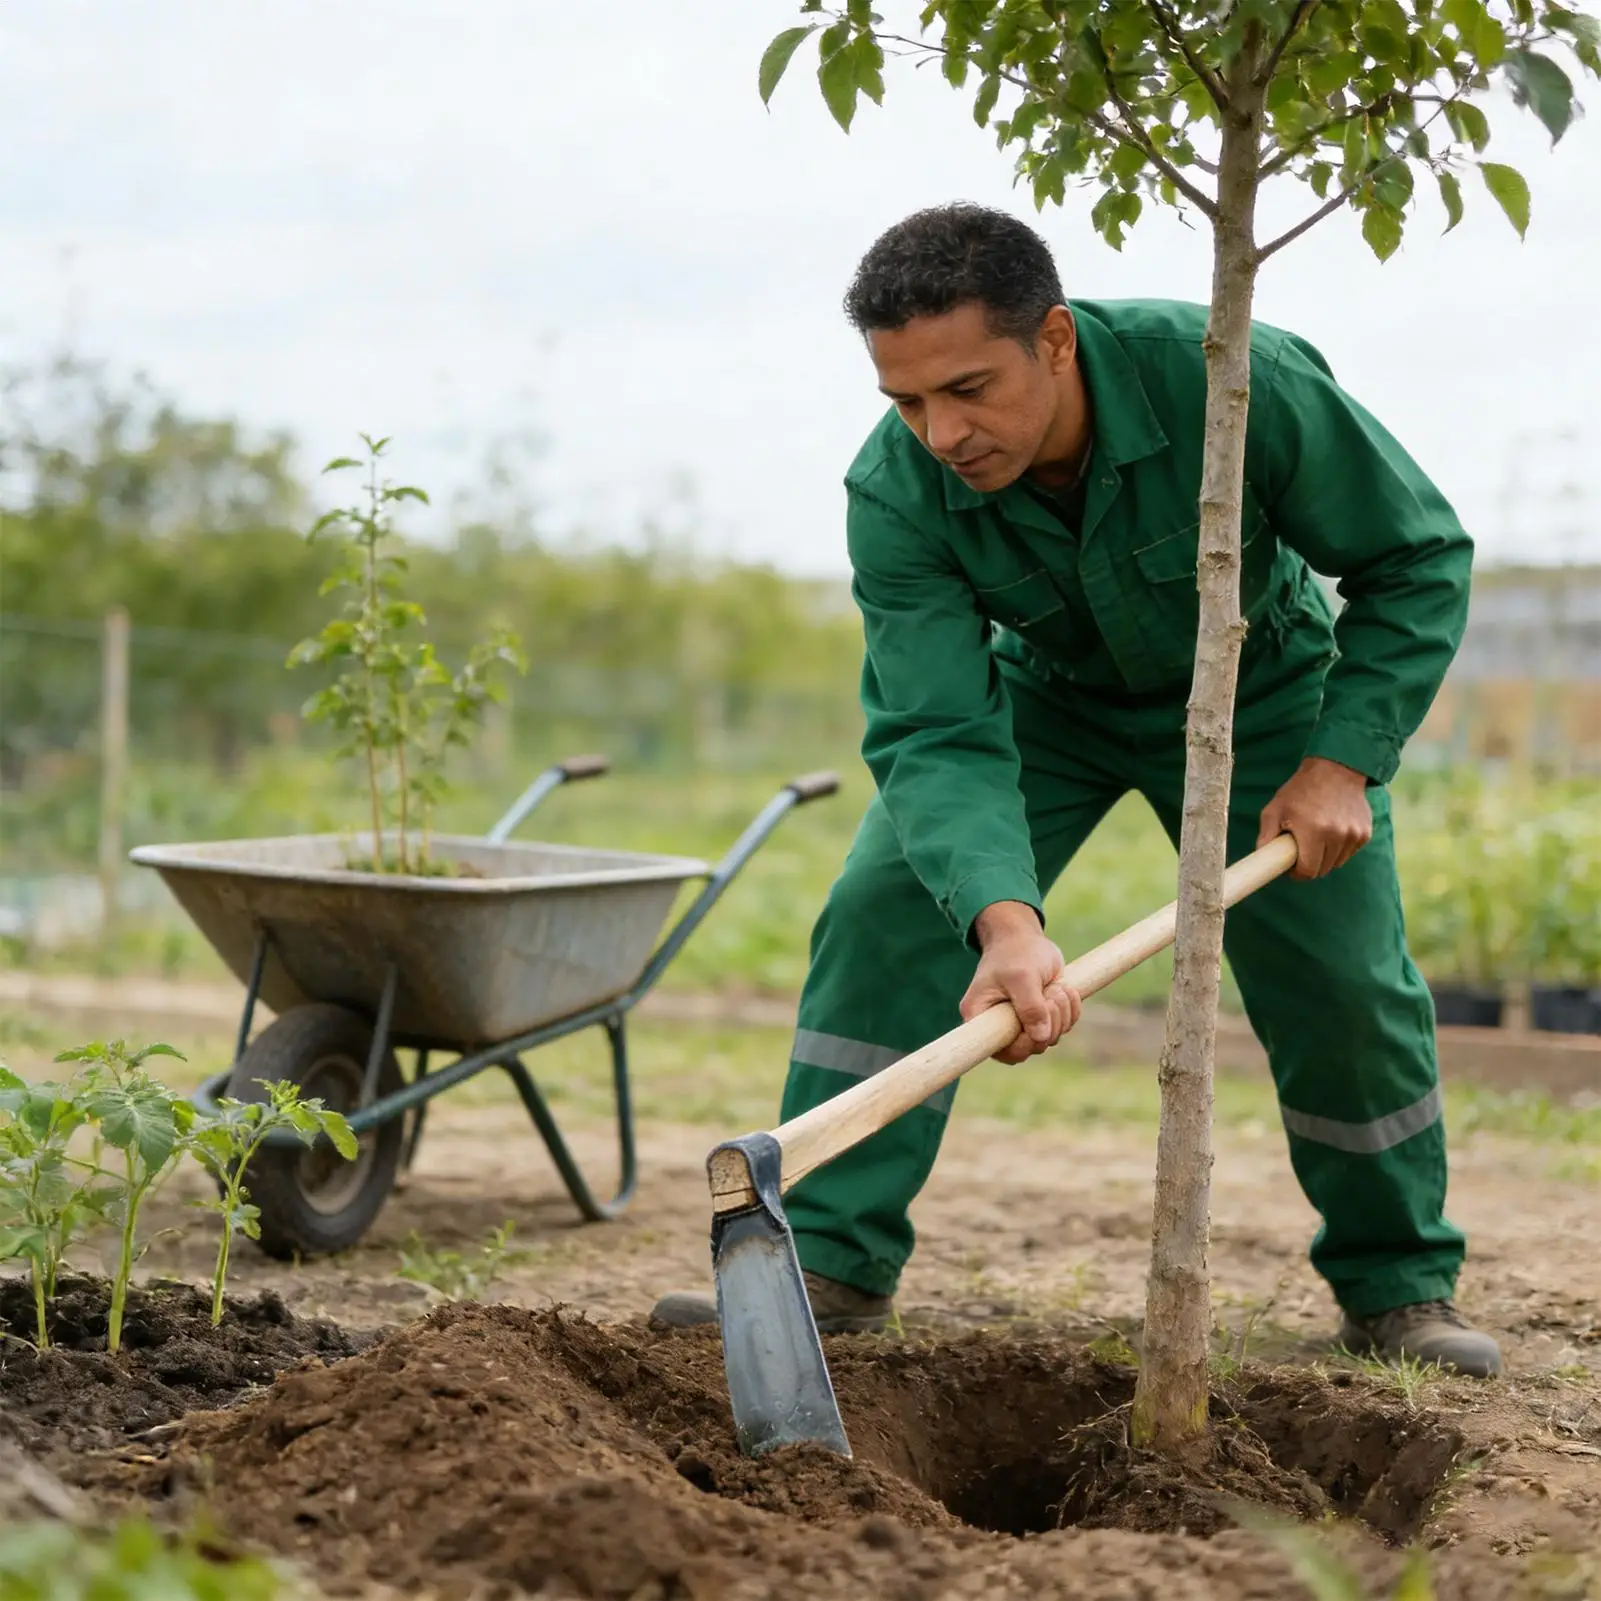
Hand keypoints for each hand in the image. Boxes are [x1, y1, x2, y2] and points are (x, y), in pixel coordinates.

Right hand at [961, 901, 1082, 1063]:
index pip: (999, 1051)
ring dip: (1061, 1013)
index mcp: (981, 1017)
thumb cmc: (1016, 952)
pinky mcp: (1042, 1018)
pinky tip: (1062, 988)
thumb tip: (1041, 1037)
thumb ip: (1030, 1007)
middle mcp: (999, 1025)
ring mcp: (1022, 1023)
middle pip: (1029, 1047)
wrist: (1025, 937)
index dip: (1020, 1047)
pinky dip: (1070, 1010)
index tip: (1032, 1028)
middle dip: (1047, 1022)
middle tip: (1048, 994)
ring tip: (1053, 986)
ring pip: (1049, 1038)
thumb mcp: (1021, 975)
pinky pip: (1063, 1027)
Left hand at [1257, 756, 1371, 879]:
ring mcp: (1353, 835)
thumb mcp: (1275, 809)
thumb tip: (1261, 858)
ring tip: (1315, 837)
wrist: (1335, 769)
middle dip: (1309, 865)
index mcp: (1313, 831)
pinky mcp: (1365, 833)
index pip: (1307, 871)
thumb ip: (1266, 835)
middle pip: (1322, 870)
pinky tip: (1331, 830)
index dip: (1297, 873)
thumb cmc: (1300, 790)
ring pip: (1336, 863)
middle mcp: (1337, 835)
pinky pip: (1348, 852)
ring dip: (1325, 857)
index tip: (1291, 867)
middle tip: (1301, 850)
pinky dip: (1338, 848)